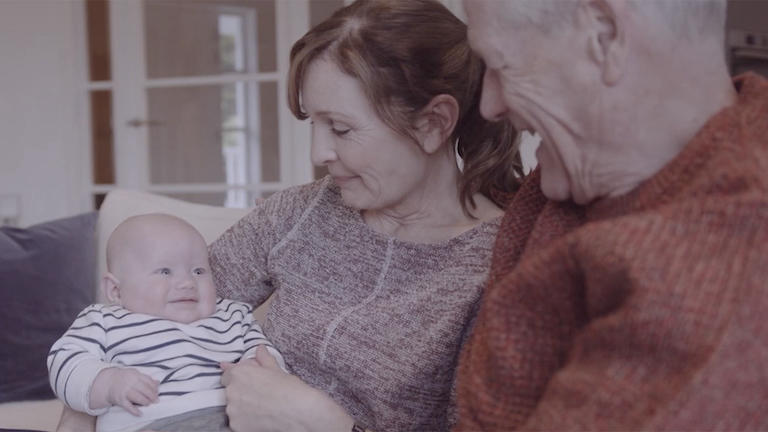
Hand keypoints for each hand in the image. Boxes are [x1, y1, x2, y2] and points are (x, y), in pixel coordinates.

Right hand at [90, 367, 158, 415]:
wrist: (108, 382)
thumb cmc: (125, 378)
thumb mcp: (135, 375)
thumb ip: (146, 379)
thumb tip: (158, 383)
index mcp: (135, 375)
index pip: (148, 381)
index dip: (154, 388)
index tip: (157, 392)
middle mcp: (130, 382)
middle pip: (144, 389)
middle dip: (152, 396)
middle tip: (156, 400)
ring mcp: (124, 391)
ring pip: (137, 397)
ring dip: (145, 401)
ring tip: (148, 403)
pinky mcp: (120, 400)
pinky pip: (128, 406)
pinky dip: (134, 411)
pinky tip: (140, 413)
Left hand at [221, 346, 353, 431]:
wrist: (299, 413)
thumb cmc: (290, 389)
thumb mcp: (277, 370)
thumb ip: (264, 359)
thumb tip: (260, 349)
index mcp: (240, 373)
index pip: (228, 373)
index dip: (240, 376)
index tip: (248, 380)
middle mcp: (232, 391)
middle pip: (231, 390)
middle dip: (242, 390)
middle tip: (260, 393)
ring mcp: (233, 411)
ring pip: (234, 406)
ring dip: (243, 406)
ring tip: (262, 406)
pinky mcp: (237, 426)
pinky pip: (238, 420)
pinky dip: (246, 419)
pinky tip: (261, 417)